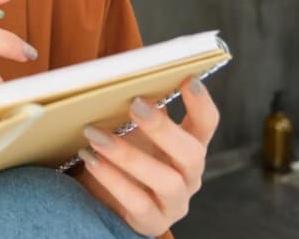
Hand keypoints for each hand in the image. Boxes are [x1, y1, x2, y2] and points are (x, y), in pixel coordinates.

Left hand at [76, 76, 219, 236]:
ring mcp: (175, 202)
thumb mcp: (132, 131)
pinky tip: (91, 161)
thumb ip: (136, 109)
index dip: (201, 103)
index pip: (207, 124)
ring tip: (95, 136)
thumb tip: (121, 76)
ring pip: (167, 180)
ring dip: (129, 155)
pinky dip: (113, 180)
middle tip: (134, 105)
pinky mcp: (153, 222)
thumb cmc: (124, 155)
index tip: (187, 80)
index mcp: (189, 146)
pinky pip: (138, 202)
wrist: (106, 199)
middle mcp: (189, 175)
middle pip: (192, 153)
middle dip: (163, 128)